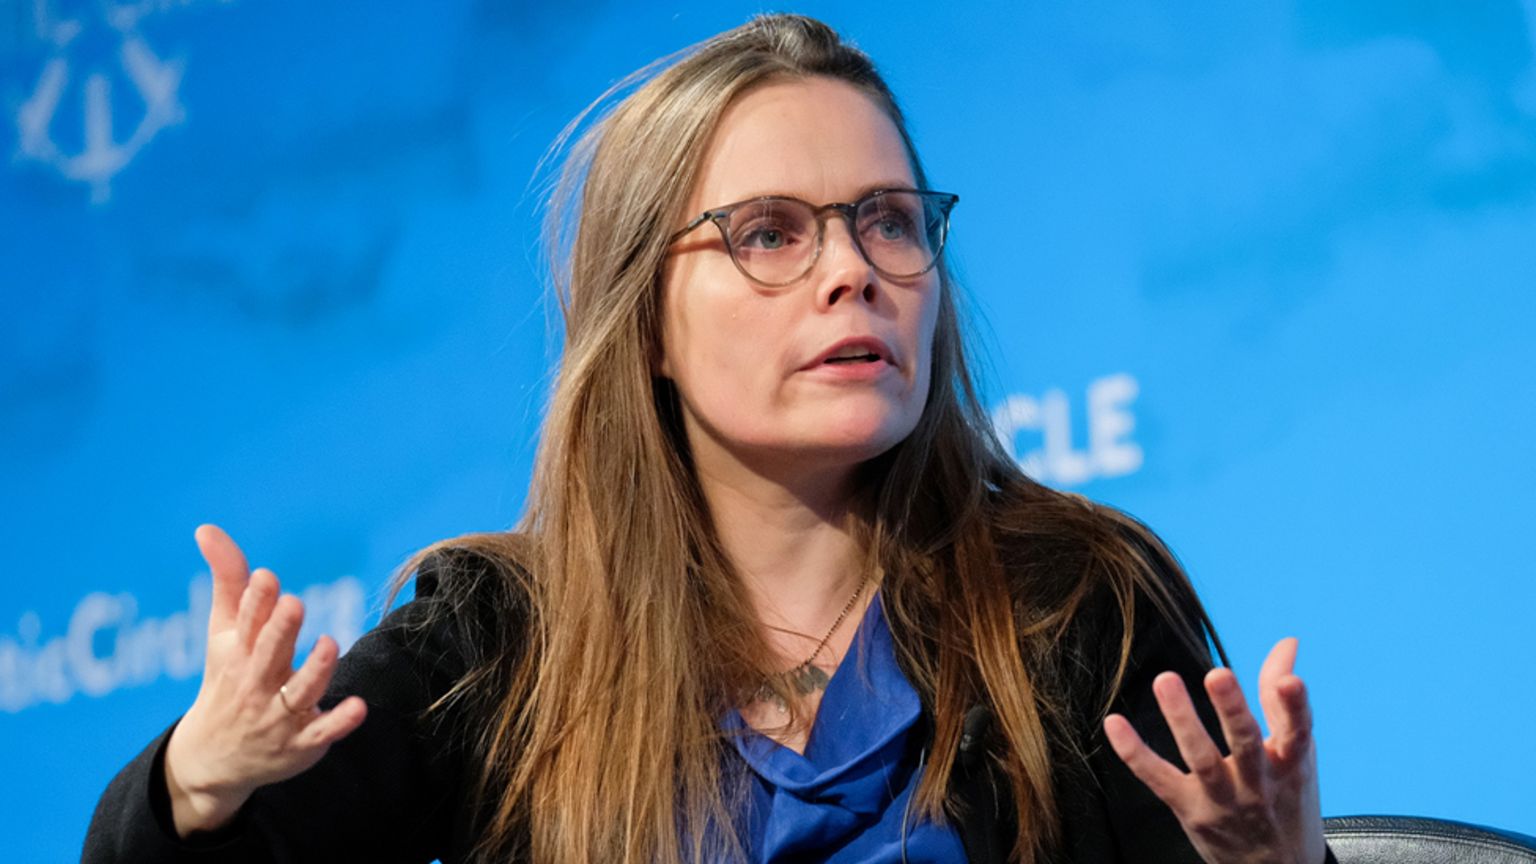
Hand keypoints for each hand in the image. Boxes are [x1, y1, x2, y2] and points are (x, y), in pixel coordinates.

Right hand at [163, 525, 367, 836]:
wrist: (212, 760)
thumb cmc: (226, 679)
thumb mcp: (222, 631)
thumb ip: (227, 579)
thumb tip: (206, 528)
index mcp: (238, 653)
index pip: (246, 623)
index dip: (256, 601)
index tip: (267, 577)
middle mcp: (257, 683)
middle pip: (269, 654)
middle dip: (280, 630)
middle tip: (294, 603)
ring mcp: (278, 716)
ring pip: (298, 692)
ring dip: (314, 670)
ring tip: (329, 643)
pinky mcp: (302, 743)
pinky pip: (321, 733)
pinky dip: (338, 723)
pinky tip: (358, 707)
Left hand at [1102, 638, 1325, 863]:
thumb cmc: (1286, 800)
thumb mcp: (1296, 755)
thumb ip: (1283, 698)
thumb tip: (1286, 643)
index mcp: (1290, 765)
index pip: (1297, 733)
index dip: (1295, 708)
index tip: (1290, 682)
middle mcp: (1258, 784)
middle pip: (1246, 744)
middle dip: (1233, 710)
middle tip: (1218, 674)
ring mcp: (1222, 800)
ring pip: (1201, 759)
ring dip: (1182, 720)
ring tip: (1165, 681)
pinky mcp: (1189, 810)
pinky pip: (1157, 778)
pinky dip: (1134, 752)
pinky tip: (1115, 724)